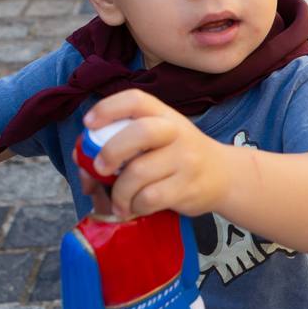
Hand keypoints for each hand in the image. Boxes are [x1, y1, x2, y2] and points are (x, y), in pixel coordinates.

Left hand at [83, 89, 229, 218]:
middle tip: (101, 168)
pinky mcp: (187, 187)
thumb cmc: (179, 156)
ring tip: (119, 201)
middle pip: (140, 133)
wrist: (224, 176)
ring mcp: (185, 160)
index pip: (136, 100)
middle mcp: (176, 132)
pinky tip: (136, 207)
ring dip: (119, 192)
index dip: (108, 108)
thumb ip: (125, 143)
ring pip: (139, 173)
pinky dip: (135, 206)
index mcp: (164, 115)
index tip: (89, 124)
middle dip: (111, 151)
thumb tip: (83, 162)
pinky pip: (149, 198)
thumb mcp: (160, 139)